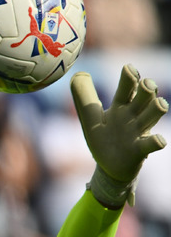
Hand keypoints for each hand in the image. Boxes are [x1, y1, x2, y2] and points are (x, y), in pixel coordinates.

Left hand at [71, 64, 167, 206]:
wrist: (109, 166)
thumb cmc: (103, 139)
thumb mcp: (90, 119)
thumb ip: (85, 98)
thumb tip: (78, 73)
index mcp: (120, 105)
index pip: (127, 86)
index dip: (130, 76)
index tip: (128, 69)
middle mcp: (133, 114)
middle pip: (145, 95)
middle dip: (148, 87)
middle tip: (145, 86)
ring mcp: (139, 131)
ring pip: (154, 113)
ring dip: (157, 107)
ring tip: (159, 105)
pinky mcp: (140, 149)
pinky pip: (152, 144)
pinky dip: (156, 141)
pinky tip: (158, 140)